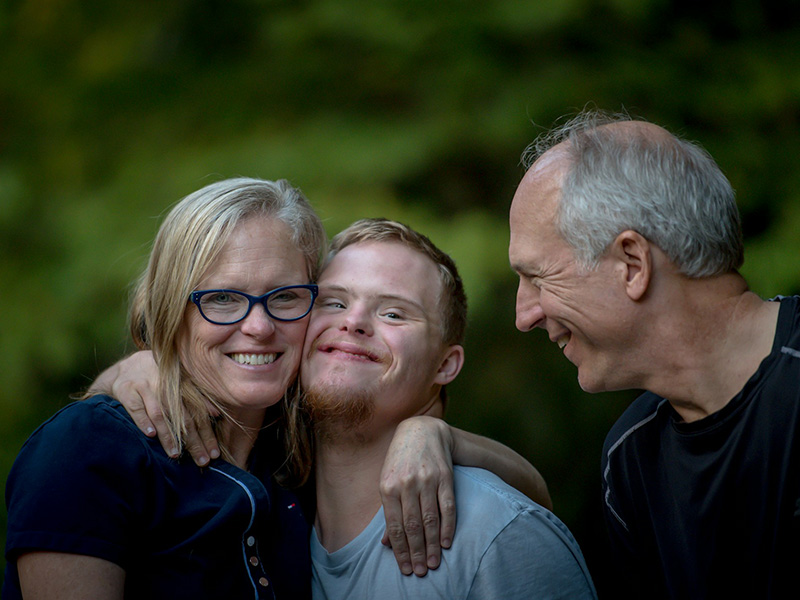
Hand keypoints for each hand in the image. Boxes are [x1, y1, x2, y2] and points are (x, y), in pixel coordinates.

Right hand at [90, 351, 219, 465]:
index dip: (207, 434)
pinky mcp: (127, 390)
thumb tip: (216, 414)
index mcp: (182, 385)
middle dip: (193, 441)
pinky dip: (143, 422)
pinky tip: (150, 435)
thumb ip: (198, 398)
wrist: (126, 367)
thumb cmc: (158, 380)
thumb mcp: (179, 384)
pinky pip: (136, 408)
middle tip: (202, 461)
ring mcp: (146, 387)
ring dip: (168, 435)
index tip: (214, 453)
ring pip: (160, 414)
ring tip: (176, 454)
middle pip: (183, 417)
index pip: (198, 413)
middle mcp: (166, 385)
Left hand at [379, 416, 455, 576]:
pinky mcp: (445, 477)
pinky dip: (448, 527)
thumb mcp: (387, 482)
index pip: (395, 526)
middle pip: (413, 526)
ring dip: (433, 545)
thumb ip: (388, 512)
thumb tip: (386, 543)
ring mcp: (427, 480)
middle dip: (417, 552)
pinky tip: (447, 542)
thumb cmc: (400, 461)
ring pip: (430, 519)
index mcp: (387, 487)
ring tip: (434, 563)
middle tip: (421, 571)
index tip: (406, 568)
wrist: (421, 431)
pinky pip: (448, 507)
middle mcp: (407, 484)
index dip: (400, 550)